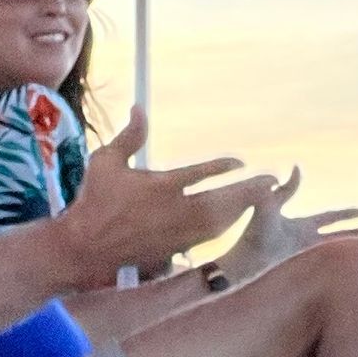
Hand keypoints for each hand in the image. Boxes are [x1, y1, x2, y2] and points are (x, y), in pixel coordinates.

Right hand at [52, 109, 274, 290]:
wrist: (86, 246)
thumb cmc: (94, 200)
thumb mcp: (107, 161)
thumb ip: (130, 135)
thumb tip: (139, 107)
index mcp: (159, 186)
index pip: (200, 174)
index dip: (224, 167)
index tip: (239, 162)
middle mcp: (173, 211)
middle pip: (221, 201)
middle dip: (249, 191)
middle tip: (271, 182)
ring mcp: (176, 233)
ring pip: (219, 222)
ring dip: (241, 209)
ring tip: (260, 198)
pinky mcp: (174, 249)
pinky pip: (208, 237)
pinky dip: (225, 227)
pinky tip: (234, 219)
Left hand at [219, 166, 357, 286]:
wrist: (244, 264)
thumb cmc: (252, 236)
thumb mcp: (270, 206)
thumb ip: (286, 190)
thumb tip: (297, 167)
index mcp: (301, 227)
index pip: (329, 218)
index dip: (345, 215)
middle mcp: (307, 242)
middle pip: (341, 235)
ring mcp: (308, 257)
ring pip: (339, 251)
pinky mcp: (308, 269)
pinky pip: (333, 265)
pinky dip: (348, 265)